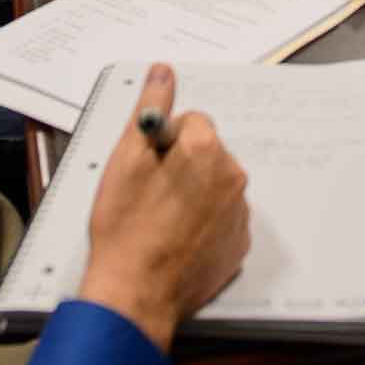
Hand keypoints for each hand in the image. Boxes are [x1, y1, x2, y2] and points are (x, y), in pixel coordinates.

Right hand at [78, 64, 250, 352]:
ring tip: (162, 219)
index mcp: (206, 149)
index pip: (192, 122)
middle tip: (151, 193)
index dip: (165, 141)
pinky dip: (205, 222)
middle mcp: (231, 176)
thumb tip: (163, 72)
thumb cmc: (126, 227)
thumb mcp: (127, 158)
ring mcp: (239, 212)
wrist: (135, 292)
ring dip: (194, 192)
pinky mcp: (239, 243)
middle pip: (207, 152)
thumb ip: (151, 107)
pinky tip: (178, 237)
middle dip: (183, 164)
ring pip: (215, 185)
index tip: (149, 164)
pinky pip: (223, 217)